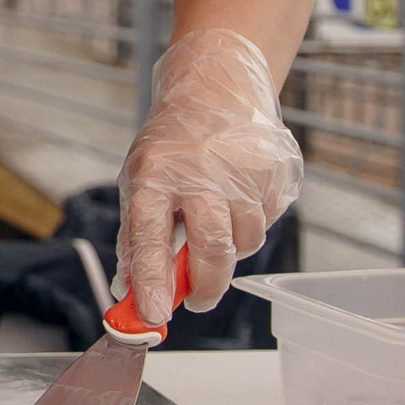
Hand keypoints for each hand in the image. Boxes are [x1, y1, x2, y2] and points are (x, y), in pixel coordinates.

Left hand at [115, 28, 301, 324]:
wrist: (215, 90)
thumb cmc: (172, 144)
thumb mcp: (139, 180)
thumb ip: (136, 237)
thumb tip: (129, 291)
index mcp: (154, 174)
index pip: (149, 237)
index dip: (152, 281)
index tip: (154, 314)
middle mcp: (199, 173)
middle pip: (212, 247)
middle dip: (206, 286)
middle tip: (197, 300)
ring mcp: (242, 172)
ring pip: (245, 241)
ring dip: (231, 251)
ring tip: (215, 227)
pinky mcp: (274, 172)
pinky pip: (268, 222)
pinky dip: (251, 225)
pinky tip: (237, 202)